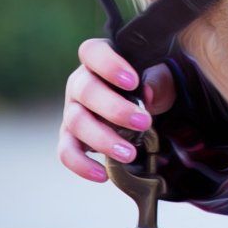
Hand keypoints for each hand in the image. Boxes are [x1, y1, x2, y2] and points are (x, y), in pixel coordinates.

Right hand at [57, 37, 177, 182]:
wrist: (140, 109)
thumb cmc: (148, 85)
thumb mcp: (161, 77)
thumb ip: (159, 79)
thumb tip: (147, 93)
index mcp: (98, 60)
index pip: (92, 52)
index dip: (109, 65)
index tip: (132, 82)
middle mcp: (80, 83)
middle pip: (85, 90)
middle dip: (115, 109)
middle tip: (144, 122)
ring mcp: (72, 110)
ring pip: (76, 121)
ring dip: (103, 139)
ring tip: (130, 153)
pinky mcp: (70, 137)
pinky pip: (67, 151)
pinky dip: (82, 165)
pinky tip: (103, 175)